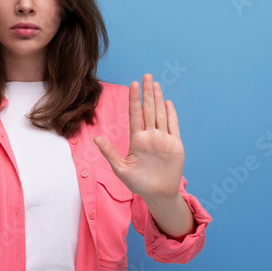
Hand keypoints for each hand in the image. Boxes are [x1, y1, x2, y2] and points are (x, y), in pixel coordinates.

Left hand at [93, 74, 184, 202]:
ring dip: (159, 99)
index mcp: (136, 140)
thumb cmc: (138, 184)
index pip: (135, 115)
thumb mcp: (120, 169)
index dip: (134, 99)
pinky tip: (168, 103)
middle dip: (148, 93)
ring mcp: (163, 139)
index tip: (133, 85)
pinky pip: (173, 126)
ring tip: (155, 84)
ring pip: (161, 114)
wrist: (158, 195)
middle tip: (146, 76)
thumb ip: (109, 153)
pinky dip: (172, 115)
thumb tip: (96, 138)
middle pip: (149, 110)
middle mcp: (150, 136)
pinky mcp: (175, 145)